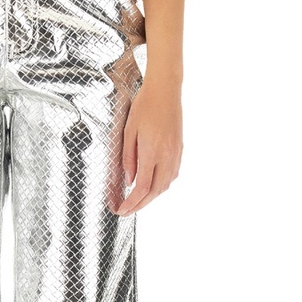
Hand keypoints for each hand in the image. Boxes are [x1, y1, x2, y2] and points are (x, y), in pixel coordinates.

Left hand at [117, 78, 182, 215]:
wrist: (165, 90)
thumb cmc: (145, 107)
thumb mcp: (129, 132)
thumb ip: (129, 159)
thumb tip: (130, 180)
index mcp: (152, 153)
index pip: (142, 188)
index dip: (132, 203)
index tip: (122, 210)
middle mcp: (167, 157)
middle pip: (155, 192)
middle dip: (141, 205)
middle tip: (127, 211)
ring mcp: (175, 154)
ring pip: (165, 185)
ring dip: (152, 197)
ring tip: (138, 201)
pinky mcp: (179, 149)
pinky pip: (172, 175)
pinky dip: (161, 185)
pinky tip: (153, 185)